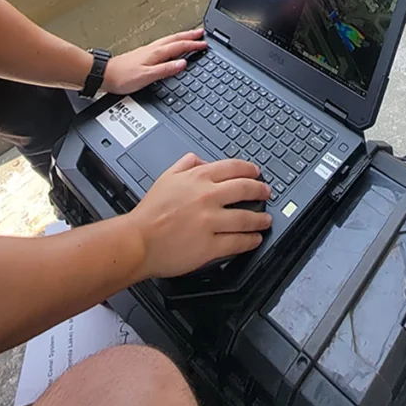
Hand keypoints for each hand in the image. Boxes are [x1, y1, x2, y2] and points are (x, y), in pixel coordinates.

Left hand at [103, 29, 206, 95]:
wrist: (105, 74)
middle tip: (202, 33)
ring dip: (182, 37)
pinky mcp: (144, 53)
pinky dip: (173, 42)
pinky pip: (164, 44)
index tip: (204, 44)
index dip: (193, 45)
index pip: (179, 46)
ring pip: (170, 40)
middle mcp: (153, 49)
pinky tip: (172, 45)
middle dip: (190, 35)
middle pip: (176, 39)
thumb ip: (166, 69)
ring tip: (191, 35)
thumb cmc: (123, 77)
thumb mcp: (147, 76)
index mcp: (156, 53)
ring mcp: (148, 50)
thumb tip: (182, 64)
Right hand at [129, 154, 271, 277]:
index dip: (250, 169)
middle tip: (267, 193)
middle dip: (261, 190)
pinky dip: (250, 240)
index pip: (233, 167)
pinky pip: (237, 242)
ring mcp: (210, 222)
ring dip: (260, 218)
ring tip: (266, 219)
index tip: (257, 172)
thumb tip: (202, 159)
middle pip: (245, 189)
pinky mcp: (210, 246)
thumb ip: (186, 164)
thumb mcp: (167, 177)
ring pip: (246, 218)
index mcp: (198, 178)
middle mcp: (208, 197)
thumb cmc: (150, 212)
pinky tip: (254, 239)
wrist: (138, 240)